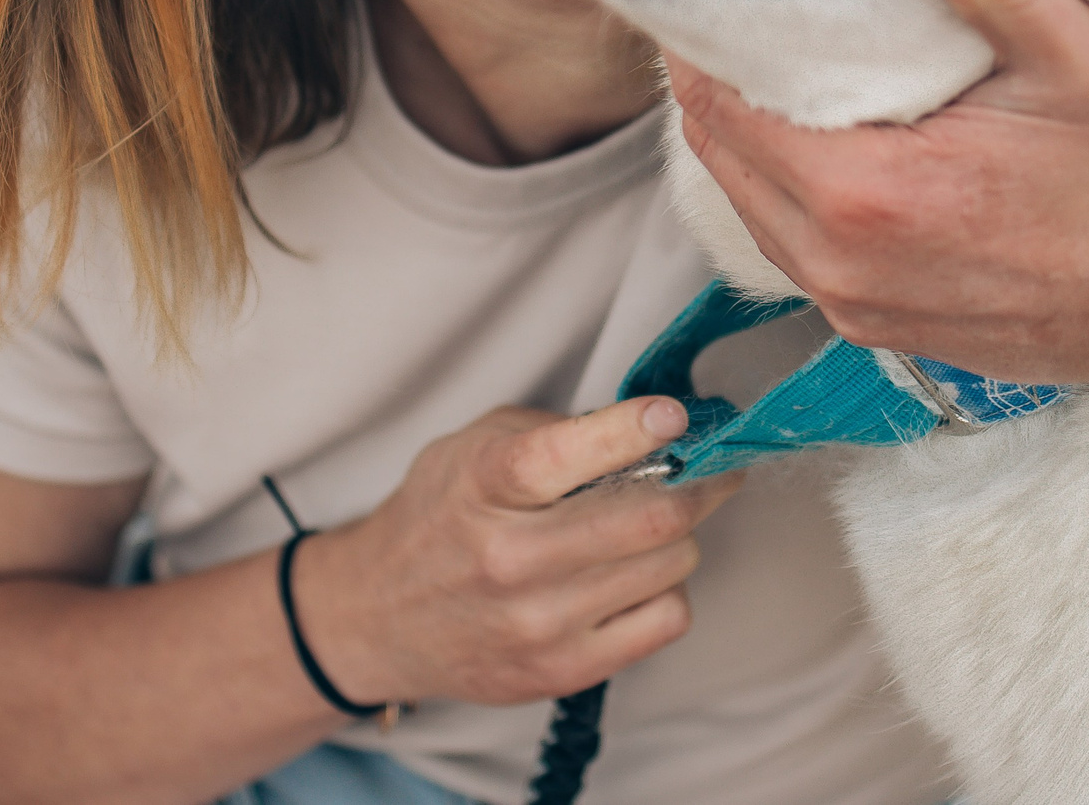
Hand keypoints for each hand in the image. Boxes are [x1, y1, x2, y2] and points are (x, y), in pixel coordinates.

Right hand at [292, 397, 740, 706]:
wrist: (377, 616)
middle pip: (650, 517)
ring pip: (671, 566)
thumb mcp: (473, 446)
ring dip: (681, 536)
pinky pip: (665, 620)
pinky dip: (668, 589)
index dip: (637, 428)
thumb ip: (555, 430)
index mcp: (485, 487)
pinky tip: (639, 576)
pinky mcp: (560, 672)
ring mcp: (537, 623)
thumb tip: (654, 428)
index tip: (674, 416)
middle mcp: (510, 558)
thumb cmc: (441, 516)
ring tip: (658, 524)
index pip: (571, 453)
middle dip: (700, 482)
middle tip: (710, 467)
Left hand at [669, 0, 1088, 395]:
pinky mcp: (870, 323)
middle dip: (716, 79)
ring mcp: (850, 303)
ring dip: (747, 137)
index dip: (702, 40)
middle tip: (730, 9)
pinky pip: (789, 244)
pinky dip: (783, 189)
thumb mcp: (1078, 65)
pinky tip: (815, 139)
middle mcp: (839, 261)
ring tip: (768, 65)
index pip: (724, 107)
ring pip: (747, 204)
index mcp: (868, 195)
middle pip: (719, 154)